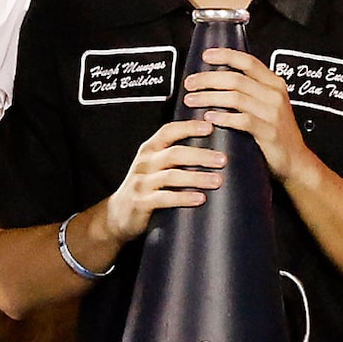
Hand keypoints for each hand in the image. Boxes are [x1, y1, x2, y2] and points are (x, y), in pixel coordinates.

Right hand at [100, 117, 227, 242]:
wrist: (118, 215)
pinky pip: (164, 198)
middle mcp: (145, 162)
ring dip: (197, 177)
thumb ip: (177, 155)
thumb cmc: (146, 187)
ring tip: (218, 180)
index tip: (210, 127)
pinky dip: (184, 198)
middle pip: (175, 153)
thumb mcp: (156, 166)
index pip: (168, 131)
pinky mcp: (140, 202)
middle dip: (201, 155)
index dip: (188, 127)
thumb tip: (215, 148)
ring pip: (171, 176)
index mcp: (150, 149)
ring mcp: (141, 182)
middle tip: (223, 159)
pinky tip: (201, 198)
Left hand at [182, 51, 313, 186]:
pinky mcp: (268, 132)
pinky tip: (209, 117)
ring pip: (235, 98)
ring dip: (208, 97)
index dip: (225, 56)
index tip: (206, 56)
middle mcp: (275, 95)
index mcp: (274, 84)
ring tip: (191, 100)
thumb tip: (217, 79)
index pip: (248, 61)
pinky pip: (242, 120)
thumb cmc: (276, 133)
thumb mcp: (268, 105)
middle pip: (236, 79)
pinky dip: (222, 117)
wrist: (296, 160)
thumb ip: (251, 90)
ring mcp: (273, 113)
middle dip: (207, 79)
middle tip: (190, 83)